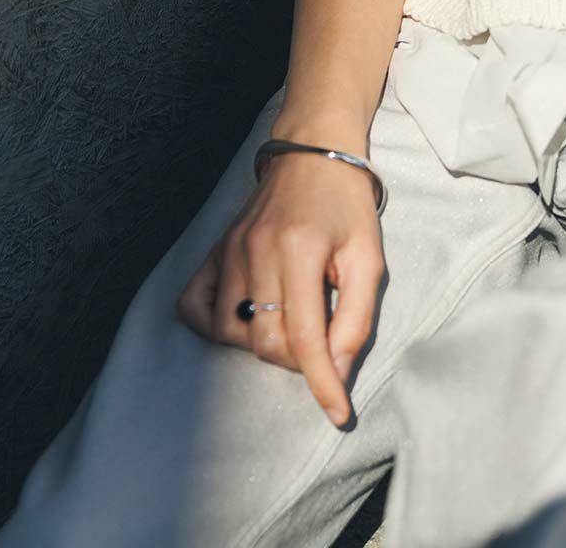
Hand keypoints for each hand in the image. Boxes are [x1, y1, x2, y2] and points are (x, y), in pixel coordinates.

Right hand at [174, 148, 384, 427]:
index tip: (338, 414)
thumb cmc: (347, 204)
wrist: (314, 152)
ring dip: (265, 345)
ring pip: (234, 334)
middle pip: (268, 342)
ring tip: (292, 323)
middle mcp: (256, 251)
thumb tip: (337, 371)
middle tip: (324, 339)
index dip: (322, 383)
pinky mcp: (214, 251)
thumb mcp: (369, 256)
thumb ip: (357, 316)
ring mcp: (229, 251)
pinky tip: (246, 319)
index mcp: (300, 249)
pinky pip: (196, 308)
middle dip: (301, 359)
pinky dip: (217, 326)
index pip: (306, 337)